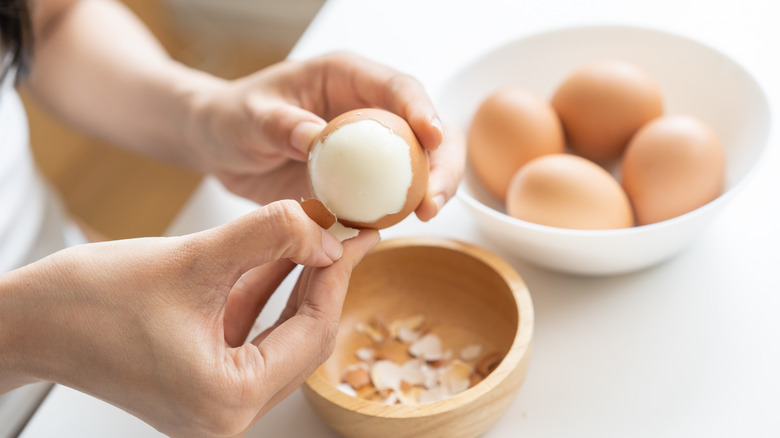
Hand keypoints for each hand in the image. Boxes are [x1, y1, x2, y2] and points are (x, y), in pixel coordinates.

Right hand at [0, 200, 379, 436]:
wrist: (24, 322)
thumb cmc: (86, 302)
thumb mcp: (192, 259)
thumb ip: (268, 237)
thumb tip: (323, 230)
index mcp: (227, 400)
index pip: (312, 332)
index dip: (338, 275)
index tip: (357, 234)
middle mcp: (225, 414)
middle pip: (302, 339)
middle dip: (323, 279)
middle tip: (345, 232)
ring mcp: (213, 400)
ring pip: (279, 334)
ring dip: (296, 283)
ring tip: (319, 235)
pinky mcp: (200, 379)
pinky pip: (250, 334)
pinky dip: (265, 294)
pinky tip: (282, 254)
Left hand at [187, 52, 464, 220]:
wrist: (220, 145)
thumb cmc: (232, 116)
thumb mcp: (249, 115)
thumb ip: (280, 123)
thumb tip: (317, 137)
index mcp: (347, 79)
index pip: (398, 88)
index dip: (422, 111)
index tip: (433, 138)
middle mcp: (367, 110)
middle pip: (424, 131)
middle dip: (441, 162)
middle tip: (432, 198)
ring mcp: (367, 149)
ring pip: (417, 166)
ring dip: (428, 190)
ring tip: (424, 215)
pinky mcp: (359, 181)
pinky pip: (386, 197)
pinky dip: (393, 213)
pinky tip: (385, 230)